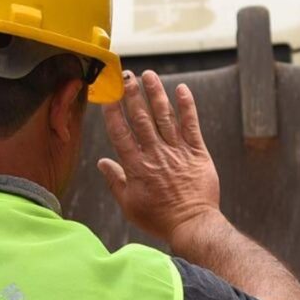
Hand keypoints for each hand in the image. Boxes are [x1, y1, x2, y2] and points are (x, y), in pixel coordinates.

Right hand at [97, 69, 223, 248]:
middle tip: (127, 76)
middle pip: (141, 119)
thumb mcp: (129, 204)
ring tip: (150, 75)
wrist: (192, 224)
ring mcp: (177, 151)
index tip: (108, 94)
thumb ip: (115, 180)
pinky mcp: (197, 153)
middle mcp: (155, 154)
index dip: (114, 111)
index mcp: (136, 166)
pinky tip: (181, 90)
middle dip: (133, 95)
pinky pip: (191, 125)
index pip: (121, 133)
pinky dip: (187, 106)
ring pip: (164, 117)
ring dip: (156, 94)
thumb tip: (102, 162)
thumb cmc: (158, 218)